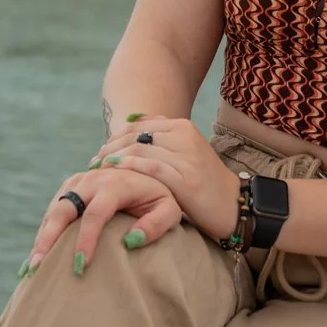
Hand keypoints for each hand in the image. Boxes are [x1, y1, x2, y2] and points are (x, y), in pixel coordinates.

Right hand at [22, 165, 184, 277]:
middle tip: (36, 267)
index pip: (95, 214)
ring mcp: (79, 181)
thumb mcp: (170, 210)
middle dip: (48, 238)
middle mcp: (93, 178)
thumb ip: (157, 225)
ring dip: (42, 237)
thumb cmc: (161, 198)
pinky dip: (45, 231)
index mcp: (116, 183)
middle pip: (64, 209)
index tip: (80, 266)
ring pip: (54, 209)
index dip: (86, 240)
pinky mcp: (71, 186)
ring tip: (31, 266)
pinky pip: (53, 209)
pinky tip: (39, 254)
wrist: (148, 173)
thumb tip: (130, 242)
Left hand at [89, 114, 239, 241]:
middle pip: (136, 136)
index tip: (100, 152)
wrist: (233, 205)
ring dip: (114, 158)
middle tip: (94, 163)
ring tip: (98, 171)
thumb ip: (161, 138)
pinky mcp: (186, 178)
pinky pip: (151, 167)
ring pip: (140, 148)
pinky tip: (115, 172)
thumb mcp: (184, 153)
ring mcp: (186, 156)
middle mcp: (184, 136)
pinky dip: (130, 167)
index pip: (138, 126)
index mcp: (182, 127)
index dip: (115, 138)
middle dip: (110, 148)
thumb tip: (130, 121)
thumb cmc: (202, 183)